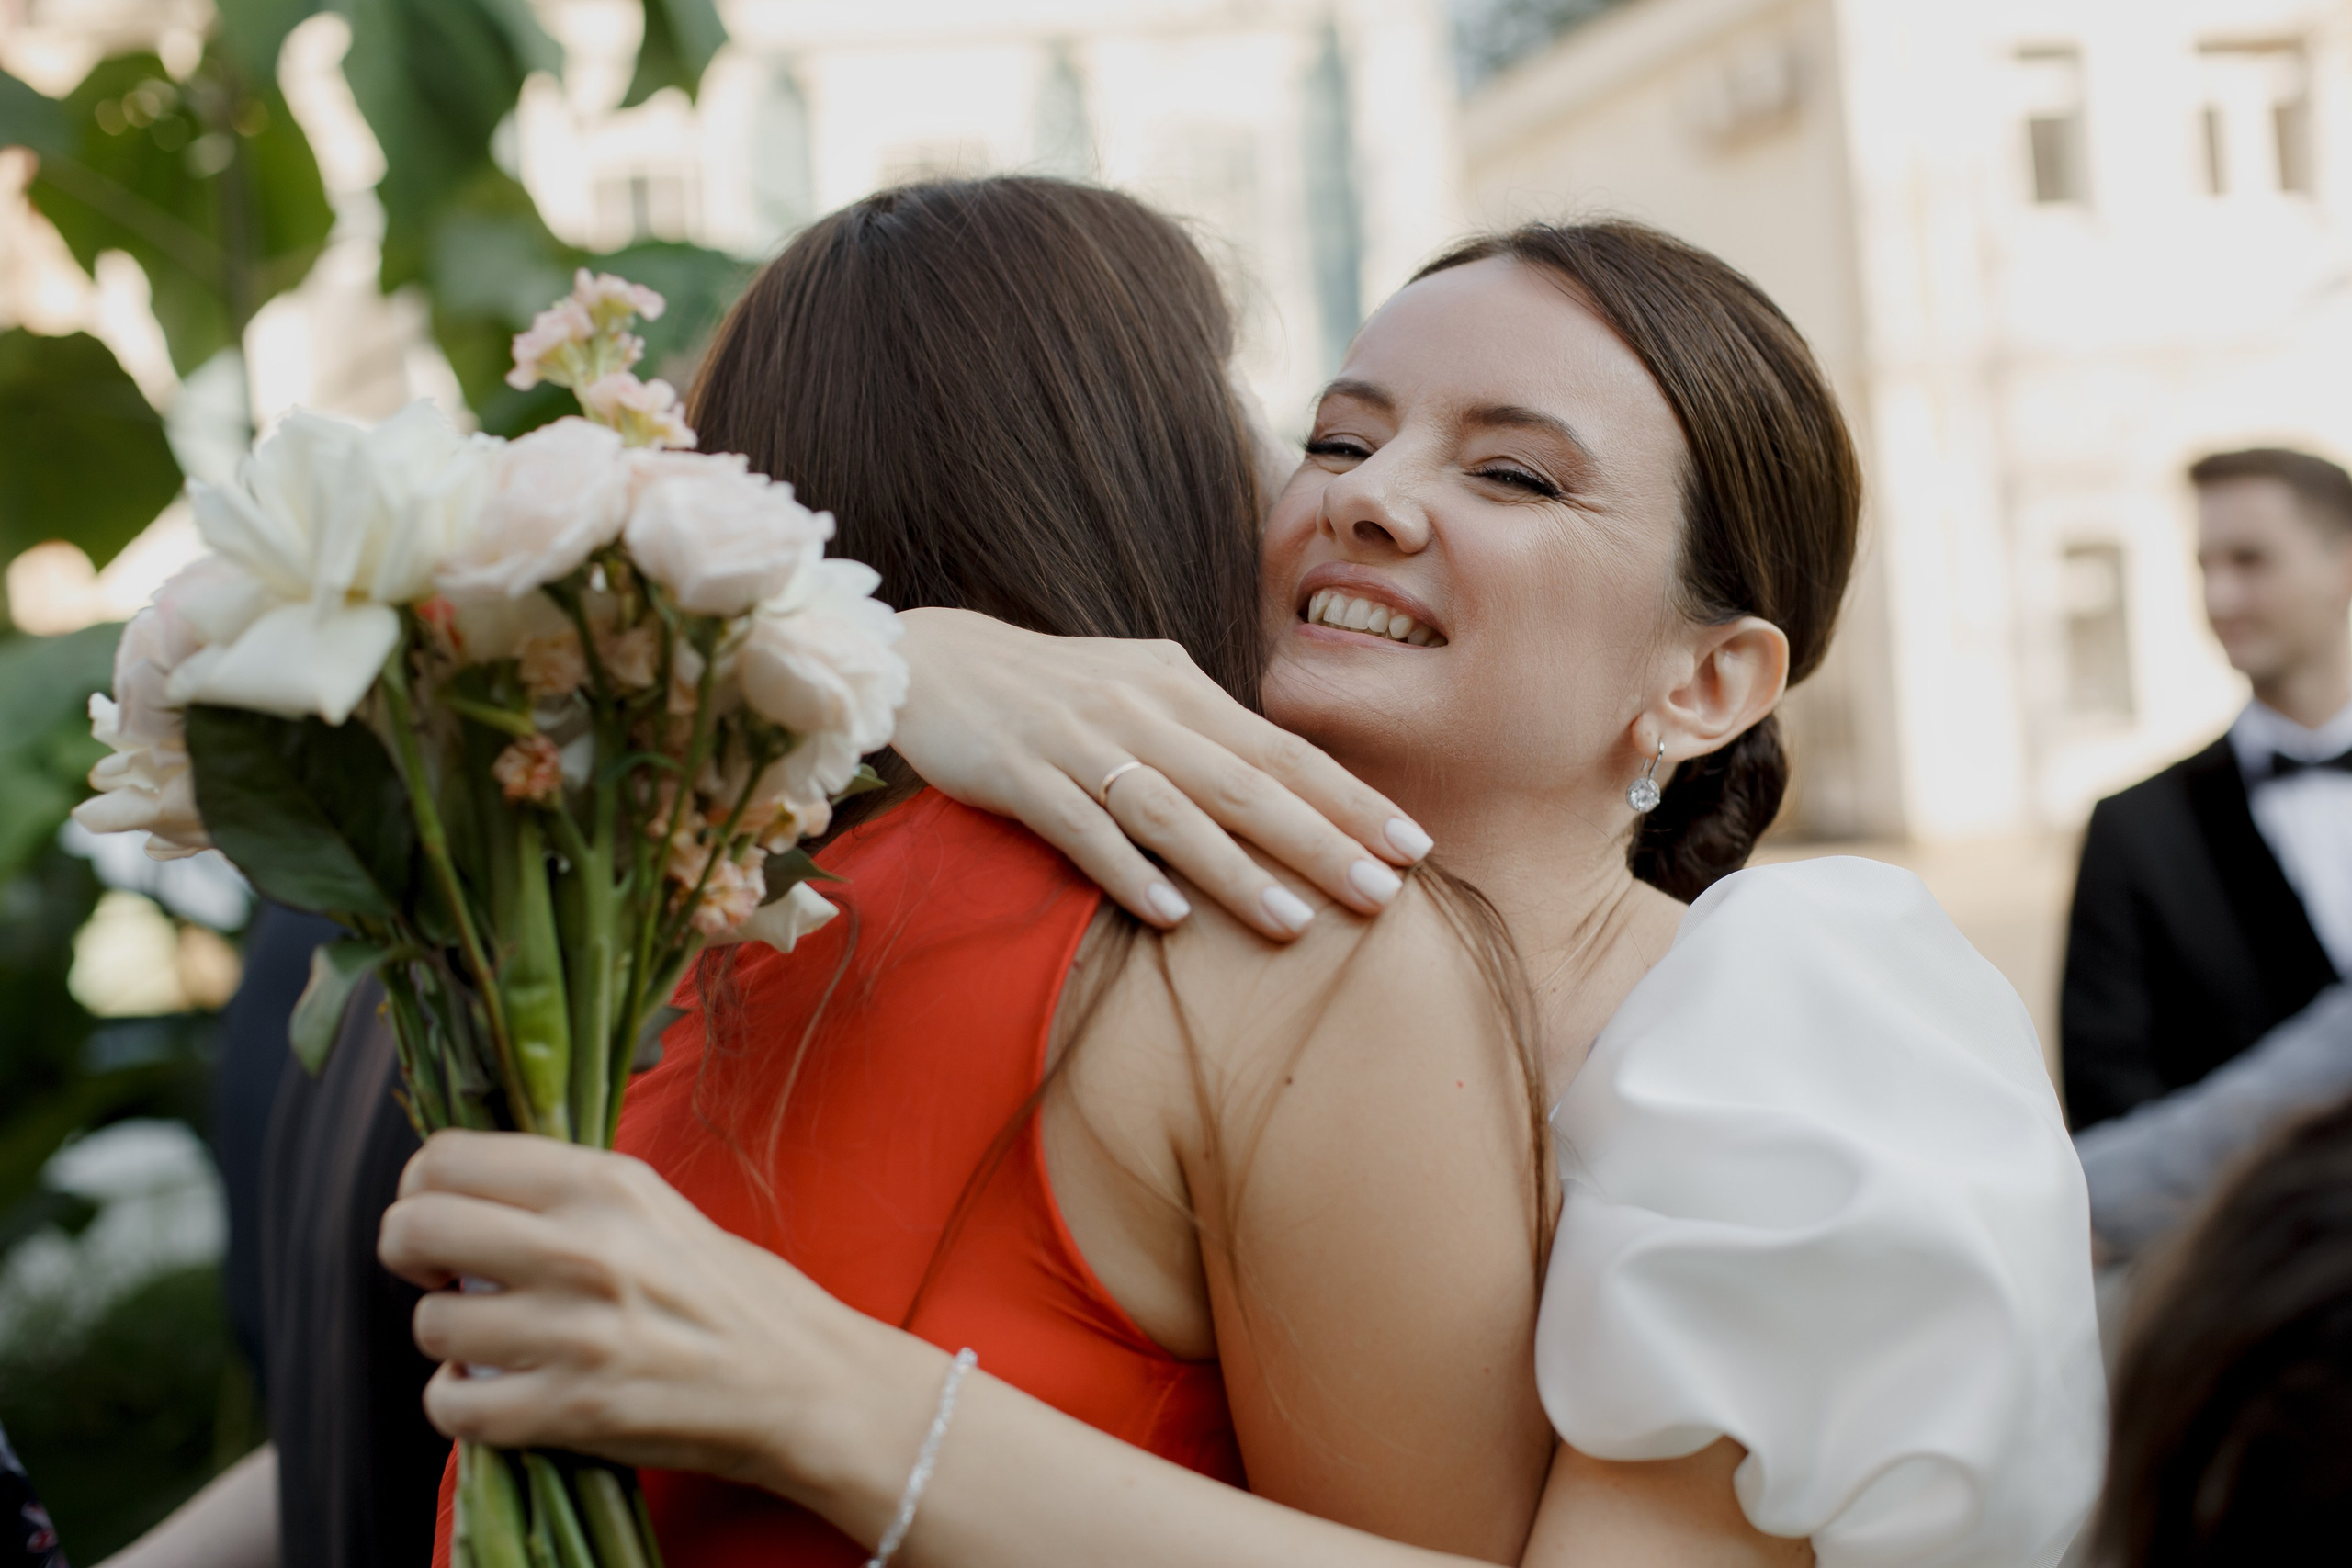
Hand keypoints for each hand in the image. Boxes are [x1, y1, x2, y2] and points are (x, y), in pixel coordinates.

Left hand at [377, 1130, 945, 1530]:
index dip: (425, 1187)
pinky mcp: (571, 1411)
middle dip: (409, 1252)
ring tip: (490, 1341)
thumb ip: (563, 1193)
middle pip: (416, 1228)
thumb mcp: (653, 1207)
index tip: (443, 1210)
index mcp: (604, 1183)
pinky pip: (450, 1407)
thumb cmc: (729, 1291)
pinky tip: (497, 1392)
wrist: (800, 1380)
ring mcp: (575, 1334)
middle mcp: (583, 1248)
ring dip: (447, 1339)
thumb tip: (463, 1187)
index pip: (449, 1157)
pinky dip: (459, 1405)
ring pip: (430, 1326)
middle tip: (441, 1273)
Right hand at [891, 608, 1431, 940]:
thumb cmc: (1048, 688)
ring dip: (1237, 872)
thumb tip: (1281, 783)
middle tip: (1384, 896)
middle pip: (1246, 783)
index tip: (1412, 846)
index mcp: (1177, 685)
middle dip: (1321, 842)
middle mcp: (1139, 709)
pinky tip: (1171, 917)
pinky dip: (1129, 872)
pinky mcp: (1019, 774)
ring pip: (1174, 811)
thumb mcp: (1136, 689)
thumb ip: (1204, 732)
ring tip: (1296, 925)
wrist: (930, 662)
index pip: (1282, 748)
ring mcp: (1078, 741)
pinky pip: (1083, 829)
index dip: (1350, 798)